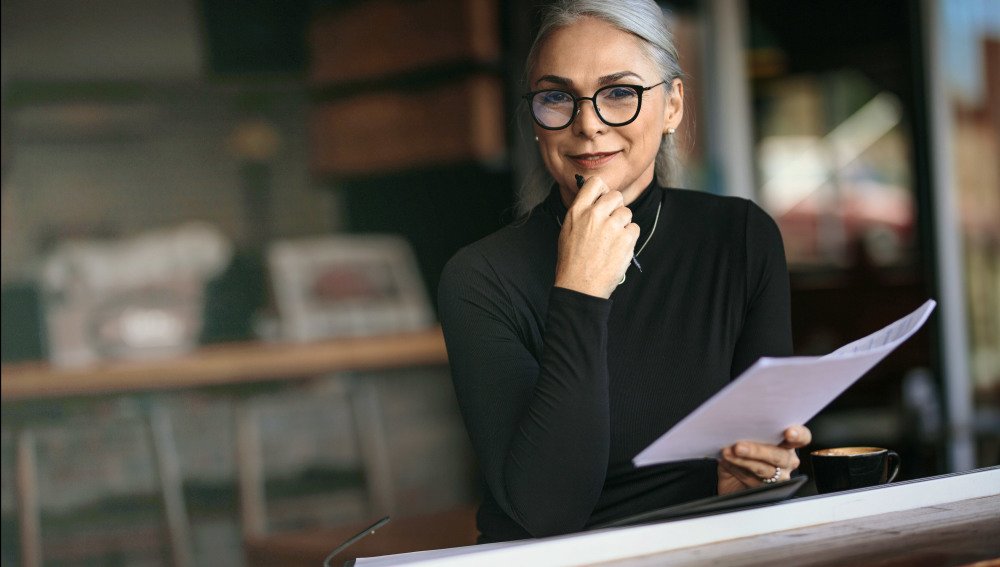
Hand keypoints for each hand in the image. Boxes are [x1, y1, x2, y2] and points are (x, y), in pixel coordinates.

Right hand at [554, 176, 639, 297]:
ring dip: (623, 224)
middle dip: (616, 208)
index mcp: (578, 211)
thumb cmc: (571, 262)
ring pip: (627, 213)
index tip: (603, 200)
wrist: (579, 287)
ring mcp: (612, 226)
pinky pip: (634, 228)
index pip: (596, 183)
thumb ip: (582, 213)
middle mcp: (595, 215)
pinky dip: (629, 238)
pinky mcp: (626, 239)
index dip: (602, 191)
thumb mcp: (567, 231)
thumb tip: (596, 200)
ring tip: (611, 241)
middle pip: (616, 196)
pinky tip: (617, 249)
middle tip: (610, 224)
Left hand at [717, 425, 811, 494]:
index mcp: (786, 443)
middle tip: (739, 446)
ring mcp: (779, 477)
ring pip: (765, 469)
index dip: (798, 434)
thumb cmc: (740, 455)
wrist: (730, 482)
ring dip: (744, 460)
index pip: (801, 437)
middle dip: (758, 450)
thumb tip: (735, 426)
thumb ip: (746, 433)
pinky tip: (727, 461)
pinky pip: (753, 480)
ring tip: (727, 453)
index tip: (788, 432)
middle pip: (779, 456)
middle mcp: (787, 460)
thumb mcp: (743, 440)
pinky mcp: (766, 491)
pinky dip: (737, 469)